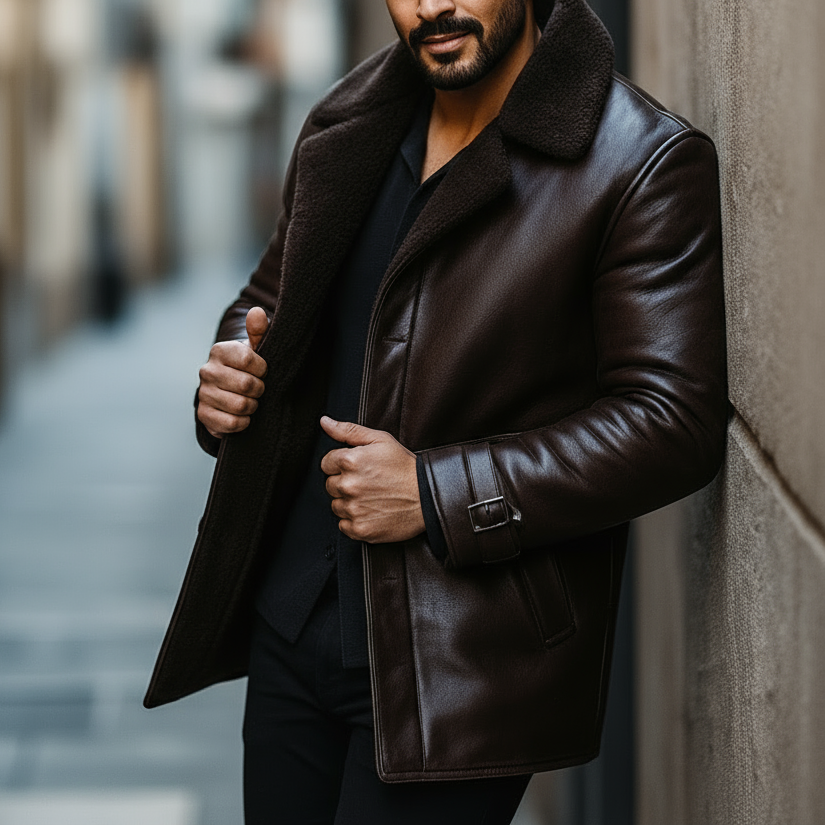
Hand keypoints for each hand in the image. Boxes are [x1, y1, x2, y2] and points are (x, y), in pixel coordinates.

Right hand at [197, 307, 268, 438]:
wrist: (228, 392)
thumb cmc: (247, 367)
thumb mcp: (255, 349)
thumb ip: (258, 331)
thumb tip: (257, 311)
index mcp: (220, 351)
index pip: (250, 360)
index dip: (263, 369)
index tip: (263, 371)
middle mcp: (207, 370)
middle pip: (247, 385)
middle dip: (260, 389)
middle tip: (259, 389)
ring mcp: (203, 393)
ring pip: (241, 405)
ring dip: (253, 406)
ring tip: (251, 401)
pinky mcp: (204, 415)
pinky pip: (232, 423)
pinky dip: (243, 422)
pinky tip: (243, 415)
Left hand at [320, 417, 424, 543]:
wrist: (428, 496)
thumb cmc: (405, 467)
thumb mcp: (380, 440)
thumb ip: (348, 430)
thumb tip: (325, 422)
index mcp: (350, 461)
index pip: (326, 463)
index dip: (341, 464)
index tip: (358, 468)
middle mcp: (348, 485)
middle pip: (330, 485)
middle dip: (345, 483)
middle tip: (367, 482)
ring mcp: (353, 509)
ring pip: (336, 505)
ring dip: (349, 502)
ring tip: (371, 497)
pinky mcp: (359, 528)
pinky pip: (343, 525)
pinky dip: (354, 520)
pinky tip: (371, 511)